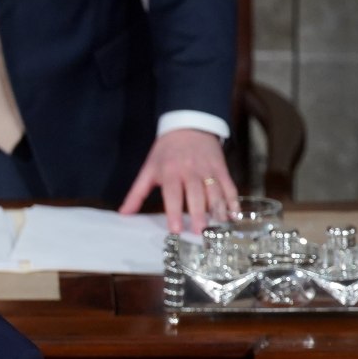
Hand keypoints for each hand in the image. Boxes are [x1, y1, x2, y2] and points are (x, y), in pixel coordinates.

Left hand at [118, 129, 237, 233]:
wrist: (188, 126)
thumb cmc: (165, 152)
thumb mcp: (148, 169)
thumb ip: (136, 193)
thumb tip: (123, 214)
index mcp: (170, 172)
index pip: (172, 194)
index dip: (174, 211)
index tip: (175, 229)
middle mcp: (191, 171)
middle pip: (196, 194)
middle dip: (198, 214)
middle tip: (200, 232)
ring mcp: (208, 169)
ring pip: (215, 191)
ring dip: (218, 209)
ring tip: (219, 226)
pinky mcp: (221, 168)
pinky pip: (229, 186)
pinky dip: (233, 200)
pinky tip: (234, 215)